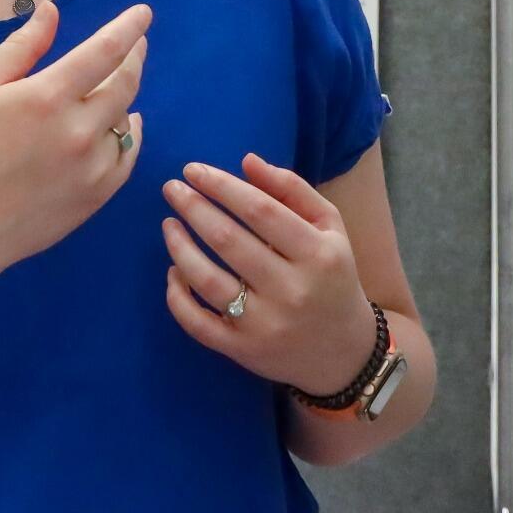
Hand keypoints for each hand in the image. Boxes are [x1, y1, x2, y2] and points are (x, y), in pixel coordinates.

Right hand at [0, 1, 149, 286]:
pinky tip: (123, 125)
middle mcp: (79, 129)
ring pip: (126, 120)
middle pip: (126, 84)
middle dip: (134, 57)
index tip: (142, 14)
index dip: (129, 28)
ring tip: (107, 91)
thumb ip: (21, 47)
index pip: (105, 51)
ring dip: (121, 100)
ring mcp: (94, 166)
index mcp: (48, 96)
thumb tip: (51, 11)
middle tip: (136, 44)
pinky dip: (129, 135)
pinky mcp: (99, 195)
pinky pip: (127, 155)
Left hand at [160, 154, 370, 391]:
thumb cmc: (331, 276)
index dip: (221, 186)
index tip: (192, 170)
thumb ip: (292, 190)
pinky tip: (173, 272)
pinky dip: (177, 296)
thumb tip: (246, 160)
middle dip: (193, 208)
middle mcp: (292, 290)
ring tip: (168, 224)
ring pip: (207, 280)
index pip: (259, 210)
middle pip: (228, 240)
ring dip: (179, 247)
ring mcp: (266, 324)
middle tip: (171, 188)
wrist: (344, 351)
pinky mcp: (243, 350)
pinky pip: (198, 322)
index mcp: (318, 254)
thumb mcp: (329, 228)